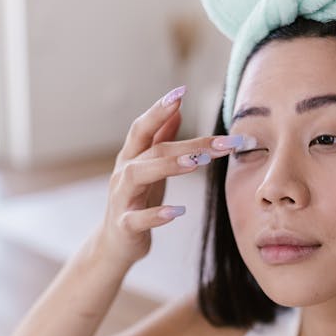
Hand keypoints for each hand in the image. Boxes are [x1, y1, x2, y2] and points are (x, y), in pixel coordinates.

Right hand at [97, 85, 250, 267]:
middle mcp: (123, 173)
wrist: (114, 244)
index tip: (180, 91)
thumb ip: (160, 139)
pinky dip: (156, 215)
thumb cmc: (136, 201)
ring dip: (168, 166)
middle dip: (187, 143)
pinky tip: (178, 212)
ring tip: (196, 163)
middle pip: (152, 149)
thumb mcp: (149, 168)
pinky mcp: (125, 226)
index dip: (159, 109)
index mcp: (131, 157)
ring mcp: (122, 199)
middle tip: (221, 142)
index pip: (142, 127)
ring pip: (138, 175)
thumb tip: (176, 109)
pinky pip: (137, 218)